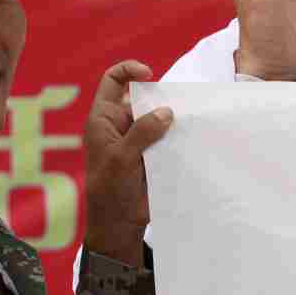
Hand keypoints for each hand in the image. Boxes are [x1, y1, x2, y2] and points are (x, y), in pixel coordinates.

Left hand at [82, 60, 172, 267]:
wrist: (120, 223)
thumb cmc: (110, 190)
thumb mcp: (123, 158)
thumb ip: (143, 132)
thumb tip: (166, 112)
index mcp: (104, 119)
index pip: (113, 81)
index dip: (129, 71)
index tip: (149, 75)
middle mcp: (121, 125)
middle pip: (142, 98)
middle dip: (160, 98)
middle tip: (177, 108)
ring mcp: (138, 139)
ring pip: (158, 118)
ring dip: (172, 119)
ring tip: (188, 122)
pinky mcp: (153, 154)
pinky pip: (168, 137)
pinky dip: (178, 135)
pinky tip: (191, 138)